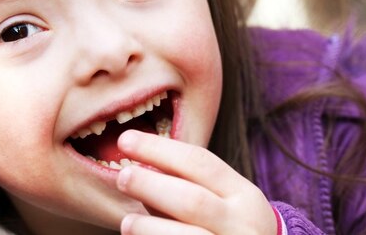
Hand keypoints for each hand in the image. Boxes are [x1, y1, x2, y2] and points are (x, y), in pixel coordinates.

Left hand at [115, 130, 276, 234]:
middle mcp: (242, 224)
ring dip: (151, 228)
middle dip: (152, 186)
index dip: (159, 149)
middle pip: (192, 201)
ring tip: (127, 221)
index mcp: (243, 195)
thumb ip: (189, 184)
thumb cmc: (231, 226)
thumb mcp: (225, 201)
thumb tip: (139, 166)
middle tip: (122, 176)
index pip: (200, 162)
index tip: (126, 140)